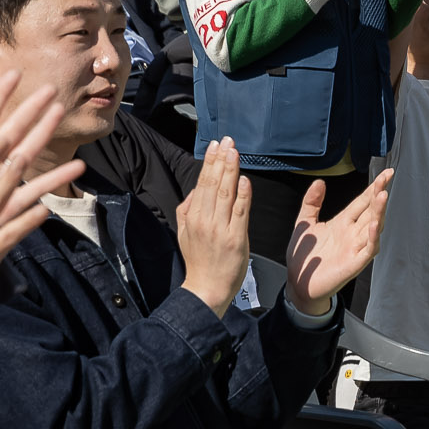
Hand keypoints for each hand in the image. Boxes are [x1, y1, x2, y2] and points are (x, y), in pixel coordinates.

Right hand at [175, 138, 252, 314]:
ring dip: (231, 171)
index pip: (202, 183)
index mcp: (192, 217)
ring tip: (235, 152)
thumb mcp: (184, 232)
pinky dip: (242, 195)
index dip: (210, 162)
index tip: (215, 145)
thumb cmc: (199, 260)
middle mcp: (204, 220)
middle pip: (213, 184)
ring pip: (226, 194)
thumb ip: (188, 209)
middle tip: (227, 141)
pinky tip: (244, 180)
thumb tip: (197, 189)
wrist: (206, 288)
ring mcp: (220, 229)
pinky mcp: (236, 238)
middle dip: (220, 160)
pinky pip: (240, 213)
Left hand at [284, 172, 392, 311]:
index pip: (363, 201)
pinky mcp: (354, 263)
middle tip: (386, 178)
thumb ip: (311, 202)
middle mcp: (353, 233)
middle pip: (371, 210)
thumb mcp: (304, 224)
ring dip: (379, 212)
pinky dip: (373, 237)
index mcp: (343, 223)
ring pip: (374, 227)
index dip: (374, 187)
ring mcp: (356, 247)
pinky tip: (375, 225)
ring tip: (382, 196)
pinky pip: (368, 248)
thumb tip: (319, 181)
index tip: (386, 174)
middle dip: (379, 194)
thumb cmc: (304, 258)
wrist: (298, 284)